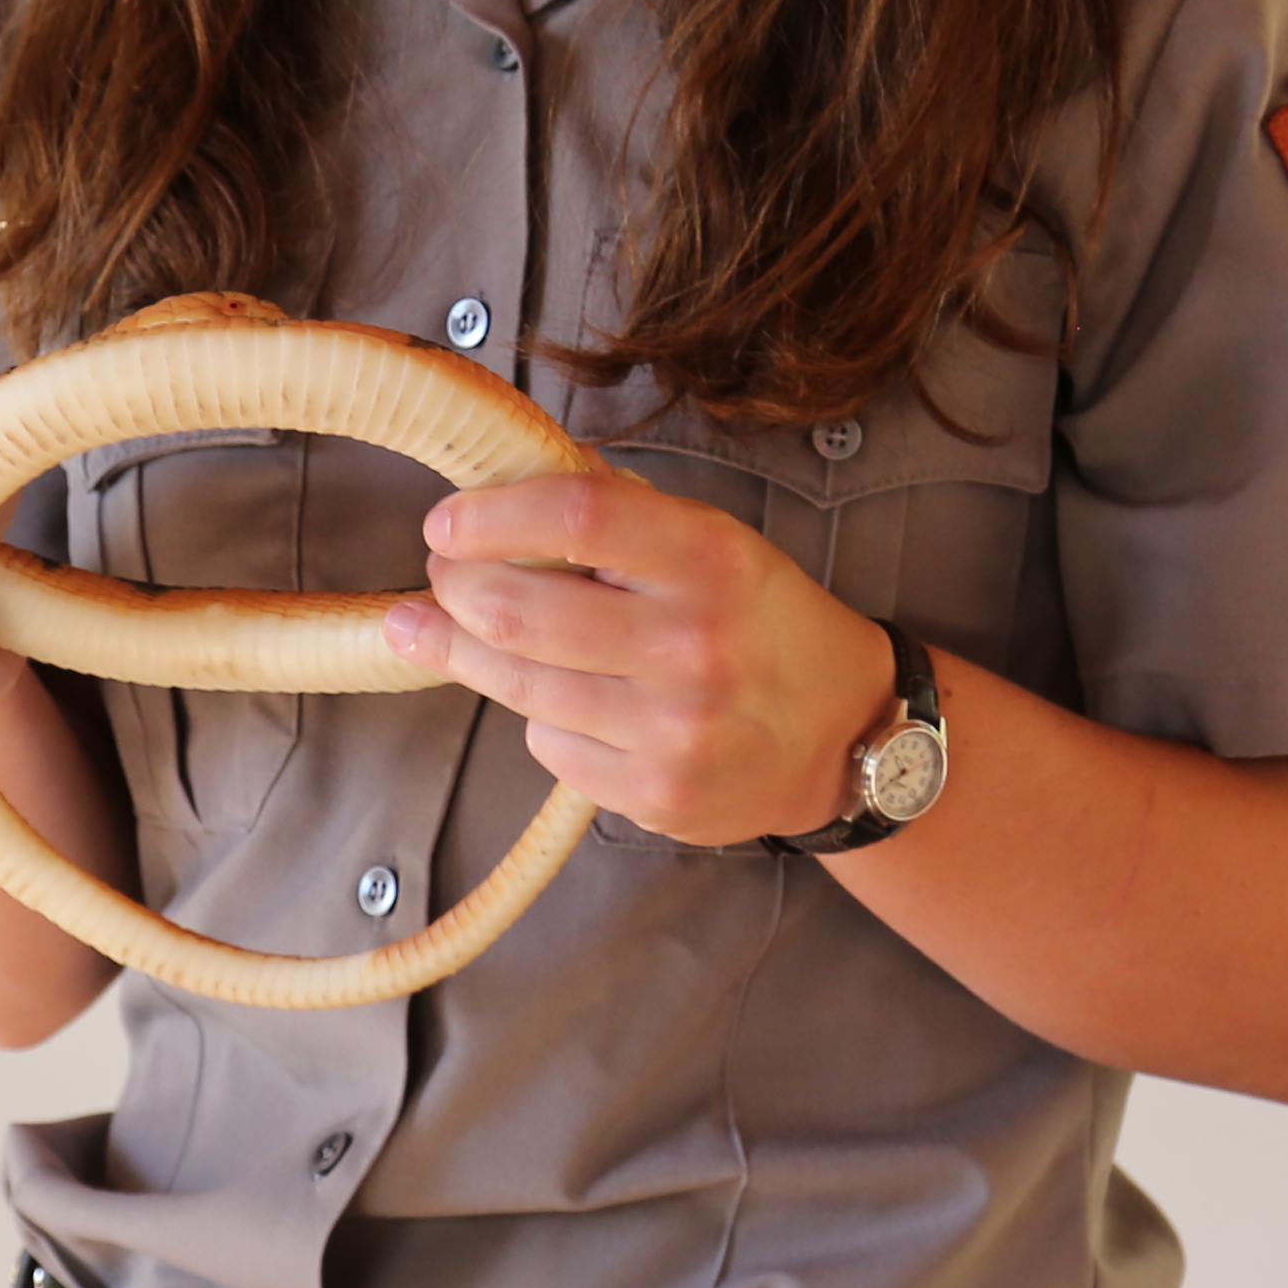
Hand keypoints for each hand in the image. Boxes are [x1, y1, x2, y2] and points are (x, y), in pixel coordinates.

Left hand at [381, 473, 898, 847]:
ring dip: (467, 652)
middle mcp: (694, 643)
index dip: (490, 517)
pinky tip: (569, 702)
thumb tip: (499, 493)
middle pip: (519, 611)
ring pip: (517, 686)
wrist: (843, 734)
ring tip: (452, 630)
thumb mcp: (715, 545)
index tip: (445, 525)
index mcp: (711, 560)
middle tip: (444, 579)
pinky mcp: (657, 793)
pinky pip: (548, 746)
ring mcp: (675, 729)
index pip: (576, 517)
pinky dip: (540, 718)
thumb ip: (619, 519)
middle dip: (455, 590)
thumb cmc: (761, 623)